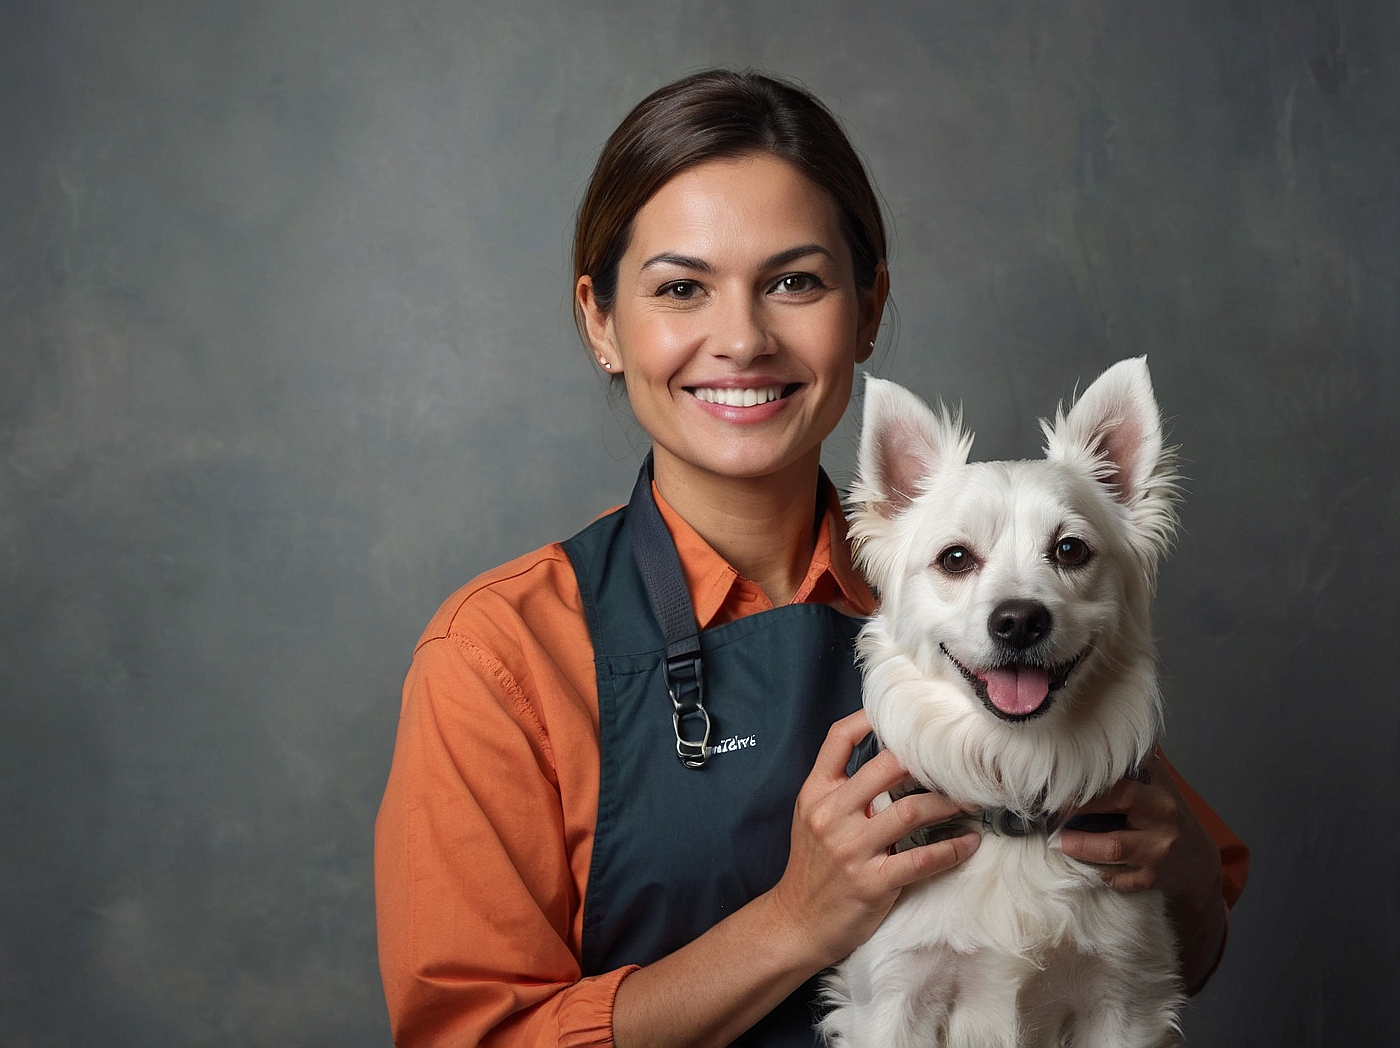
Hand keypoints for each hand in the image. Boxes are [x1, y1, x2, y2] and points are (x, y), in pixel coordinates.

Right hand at [767, 709, 979, 967]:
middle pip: (886, 767)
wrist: (796, 922)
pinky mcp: (872, 882)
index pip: (838, 738)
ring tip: (971, 802)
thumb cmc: (812, 868)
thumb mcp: (813, 818)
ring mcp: (851, 849)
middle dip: (927, 763)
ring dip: (948, 804)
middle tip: (955, 764)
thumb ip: (843, 790)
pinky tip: (968, 843)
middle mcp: (831, 815)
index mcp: (816, 793)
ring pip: (911, 811)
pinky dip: (952, 849)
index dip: (869, 718)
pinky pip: (922, 859)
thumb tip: (891, 763)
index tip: (902, 718)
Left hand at [1059, 749, 1226, 989]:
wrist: (1197, 861)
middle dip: (1080, 806)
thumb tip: (1089, 742)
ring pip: (1113, 846)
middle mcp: (1162, 814)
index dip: (1088, 779)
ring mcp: (1159, 848)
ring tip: (1057, 840)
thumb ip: (1129, 764)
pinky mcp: (1152, 879)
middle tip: (1052, 810)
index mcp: (1158, 786)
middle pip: (1119, 802)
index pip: (1121, 773)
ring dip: (1078, 843)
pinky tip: (1079, 862)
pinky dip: (1094, 869)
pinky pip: (1116, 876)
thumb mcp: (1155, 784)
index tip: (1060, 780)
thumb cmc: (1165, 814)